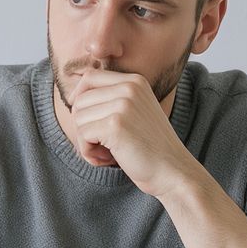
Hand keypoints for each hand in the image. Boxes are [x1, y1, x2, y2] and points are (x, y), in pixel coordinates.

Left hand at [70, 69, 194, 196]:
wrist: (172, 171)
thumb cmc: (150, 147)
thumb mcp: (134, 113)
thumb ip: (111, 100)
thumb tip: (74, 97)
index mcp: (135, 81)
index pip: (90, 76)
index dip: (79, 97)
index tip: (83, 118)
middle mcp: (129, 87)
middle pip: (80, 100)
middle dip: (83, 125)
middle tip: (100, 145)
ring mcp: (123, 105)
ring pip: (78, 118)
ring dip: (86, 141)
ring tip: (106, 153)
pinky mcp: (115, 125)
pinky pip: (83, 134)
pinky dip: (88, 151)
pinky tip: (106, 159)